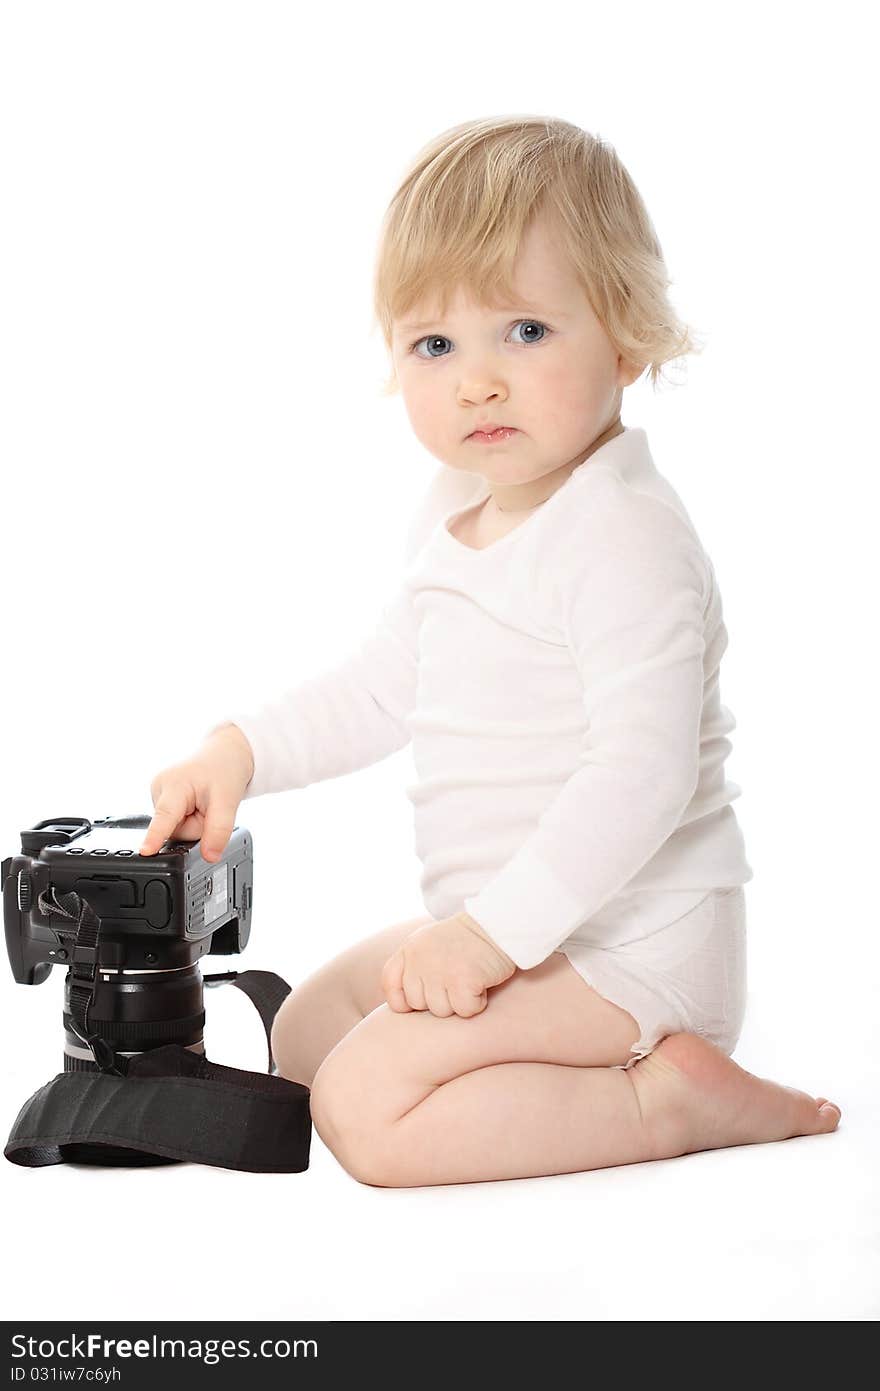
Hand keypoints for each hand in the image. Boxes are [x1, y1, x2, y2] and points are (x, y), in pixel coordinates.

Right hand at [138, 724, 254, 862]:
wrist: (223, 754)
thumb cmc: (224, 770)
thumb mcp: (229, 801)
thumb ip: (219, 830)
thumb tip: (209, 857)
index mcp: (174, 785)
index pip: (164, 817)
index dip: (154, 837)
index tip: (144, 852)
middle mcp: (159, 789)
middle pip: (174, 831)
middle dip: (195, 827)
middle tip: (209, 807)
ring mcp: (157, 794)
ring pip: (175, 829)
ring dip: (193, 823)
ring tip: (203, 802)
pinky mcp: (160, 800)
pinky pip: (175, 823)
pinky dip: (189, 818)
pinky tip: (195, 803)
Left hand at [380, 911, 516, 1018]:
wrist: (497, 924)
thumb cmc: (465, 940)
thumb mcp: (428, 944)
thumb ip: (412, 966)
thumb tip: (402, 1004)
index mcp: (409, 949)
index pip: (390, 985)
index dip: (404, 999)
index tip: (424, 995)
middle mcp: (419, 959)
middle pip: (417, 1004)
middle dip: (438, 999)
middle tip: (455, 980)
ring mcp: (439, 970)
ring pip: (441, 1011)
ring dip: (458, 1002)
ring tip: (468, 979)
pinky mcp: (462, 980)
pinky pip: (464, 1010)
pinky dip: (476, 1003)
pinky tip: (481, 984)